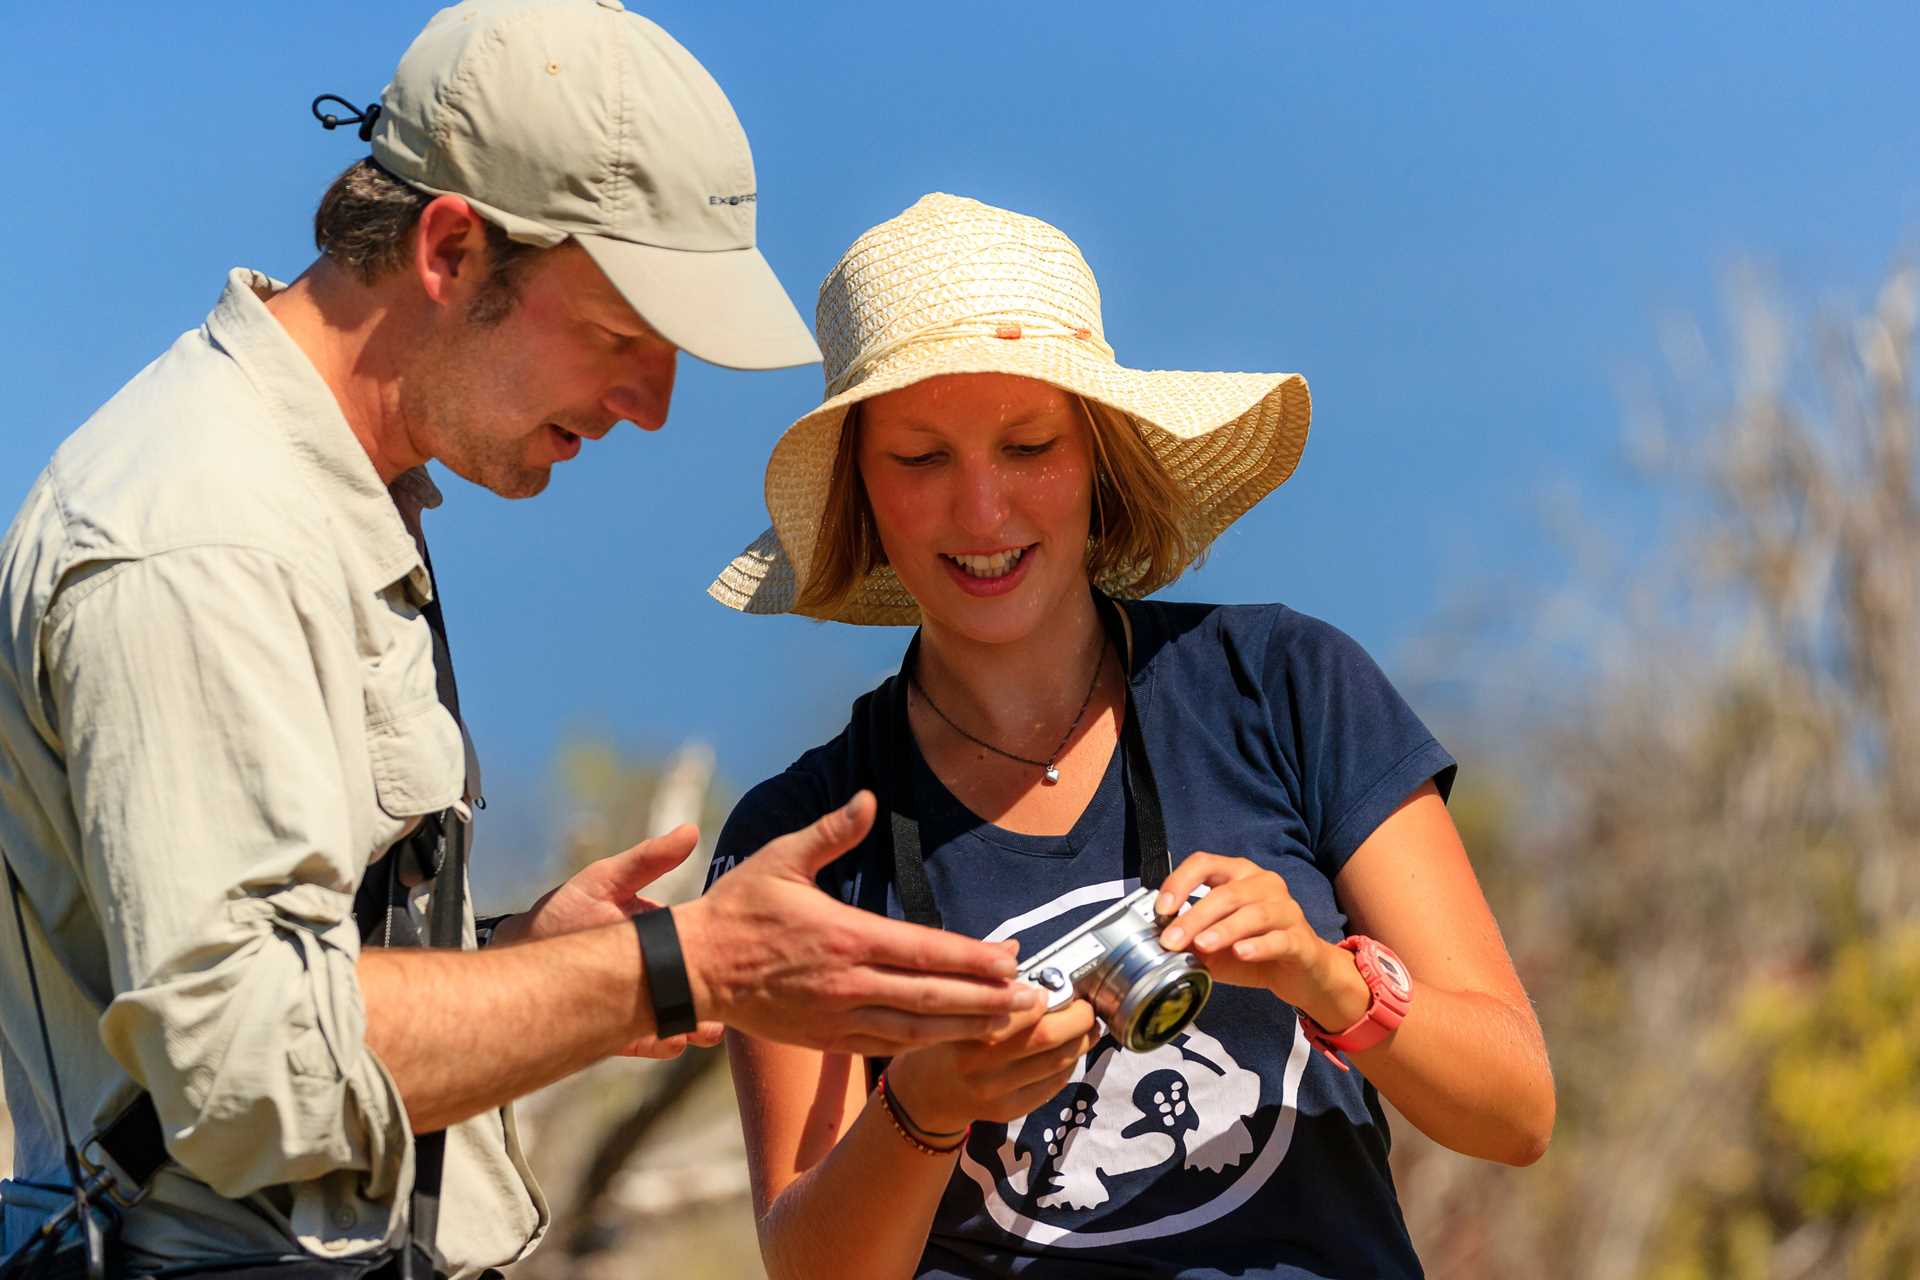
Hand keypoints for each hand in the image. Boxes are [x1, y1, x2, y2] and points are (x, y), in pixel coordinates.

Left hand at [495, 823, 723, 1055]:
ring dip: (695, 1022)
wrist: (519, 955)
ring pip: (679, 1016)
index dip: (717, 947)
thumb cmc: (561, 914)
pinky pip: (648, 1040)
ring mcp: (639, 1002)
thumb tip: (692, 831)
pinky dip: (663, 1040)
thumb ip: (647, 861)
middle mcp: (654, 971)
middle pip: (694, 984)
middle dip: (712, 993)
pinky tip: (671, 1038)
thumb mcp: (604, 881)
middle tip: (726, 998)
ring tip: (704, 1027)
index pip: (699, 941)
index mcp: (657, 935)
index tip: (729, 952)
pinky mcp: (619, 1031)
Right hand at [674, 791, 1041, 1054]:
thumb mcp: (781, 859)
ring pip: (917, 1029)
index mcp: (844, 936)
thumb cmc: (738, 910)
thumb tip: (867, 799)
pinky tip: (955, 1040)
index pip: (925, 950)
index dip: (973, 958)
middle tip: (1033, 1000)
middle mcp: (848, 983)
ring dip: (968, 1028)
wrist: (694, 969)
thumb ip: (831, 832)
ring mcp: (838, 1017)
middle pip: (934, 997)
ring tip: (1011, 1024)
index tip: (1010, 959)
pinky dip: (927, 1045)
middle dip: (989, 1000)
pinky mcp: (827, 1040)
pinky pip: (887, 1046)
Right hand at [885, 999, 1099, 1135]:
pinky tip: (1069, 1052)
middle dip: (1077, 1019)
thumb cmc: (943, 1041)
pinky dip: (1069, 1065)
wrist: (925, 1095)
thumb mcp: (951, 1007)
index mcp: (966, 1032)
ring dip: (1081, 1042)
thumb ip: (983, 980)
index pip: (1018, 1011)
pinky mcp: (1011, 1111)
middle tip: (1086, 1008)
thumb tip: (1013, 948)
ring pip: (1057, 1063)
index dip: (1045, 996)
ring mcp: (997, 1092)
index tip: (1054, 988)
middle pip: (1046, 1038)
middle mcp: (981, 1065)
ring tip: (1087, 1028)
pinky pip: (1053, 1086)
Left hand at [1155, 852, 1370, 1030]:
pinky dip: (1258, 945)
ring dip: (1223, 930)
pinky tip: (1241, 953)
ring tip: (1202, 945)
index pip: (1205, 864)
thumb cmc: (1254, 950)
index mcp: (1238, 875)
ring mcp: (1286, 909)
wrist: (1300, 973)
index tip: (1161, 909)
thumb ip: (1191, 940)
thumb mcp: (1215, 944)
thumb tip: (1162, 943)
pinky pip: (1279, 939)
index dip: (1180, 882)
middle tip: (1172, 940)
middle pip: (1226, 893)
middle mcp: (1264, 884)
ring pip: (1253, 914)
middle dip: (1194, 916)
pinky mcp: (1301, 938)